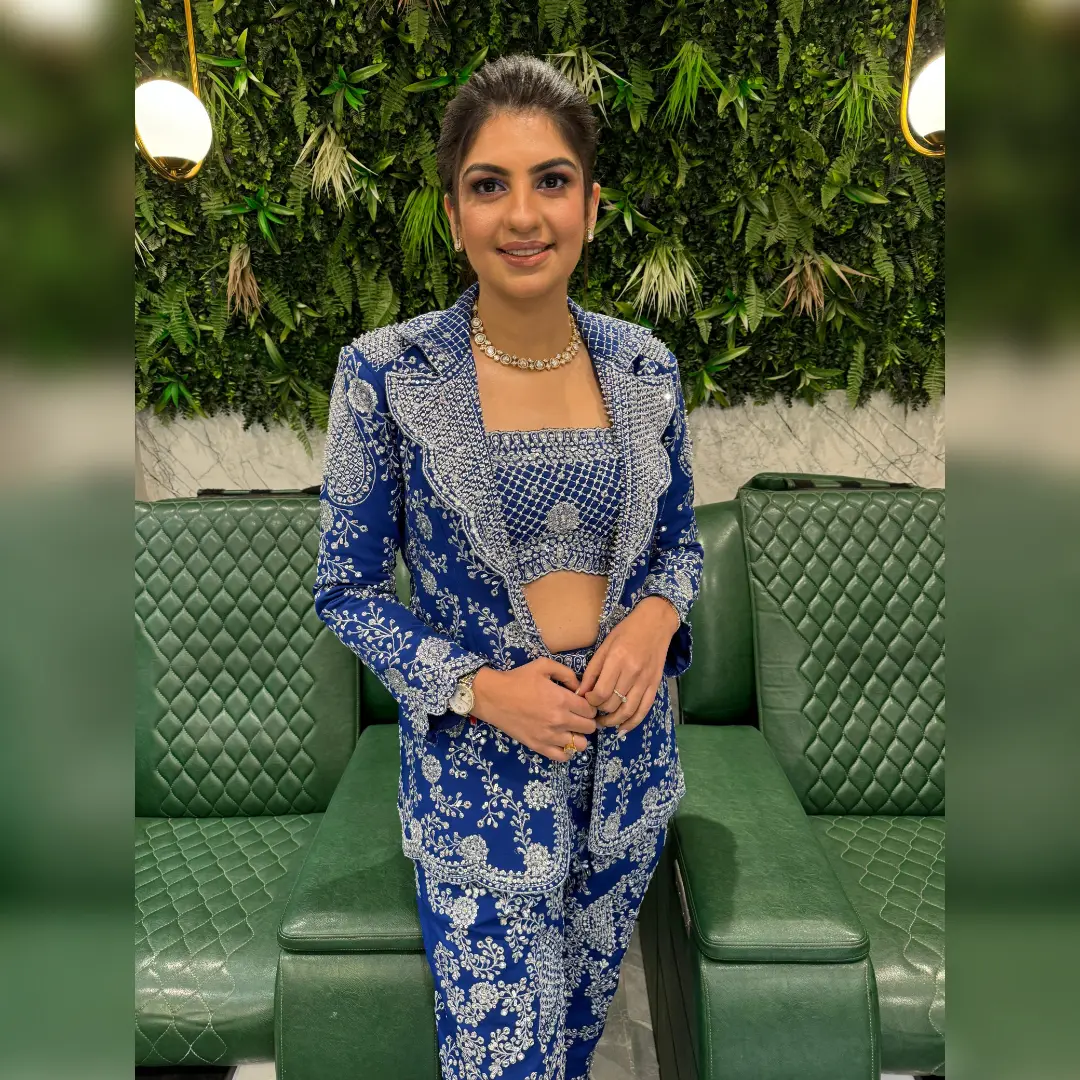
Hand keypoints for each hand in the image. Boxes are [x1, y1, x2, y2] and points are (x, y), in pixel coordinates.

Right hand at [471, 660, 598, 761]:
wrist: (493, 697)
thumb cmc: (518, 679)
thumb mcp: (543, 665)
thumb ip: (566, 673)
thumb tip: (580, 687)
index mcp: (562, 699)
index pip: (590, 710)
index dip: (589, 706)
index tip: (582, 704)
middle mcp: (559, 720)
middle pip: (589, 727)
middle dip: (587, 721)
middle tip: (577, 716)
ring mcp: (549, 736)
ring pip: (580, 744)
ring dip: (579, 736)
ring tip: (570, 729)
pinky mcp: (538, 746)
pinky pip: (563, 757)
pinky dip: (566, 750)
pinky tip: (561, 740)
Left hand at [575, 597, 678, 738]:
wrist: (656, 623)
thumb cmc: (626, 631)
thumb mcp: (605, 646)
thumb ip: (592, 671)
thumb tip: (580, 693)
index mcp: (618, 660)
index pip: (601, 692)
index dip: (591, 701)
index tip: (587, 699)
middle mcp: (633, 673)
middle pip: (613, 704)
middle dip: (599, 712)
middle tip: (592, 712)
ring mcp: (646, 681)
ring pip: (627, 711)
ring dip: (613, 722)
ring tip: (603, 722)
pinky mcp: (655, 686)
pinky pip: (643, 710)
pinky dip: (632, 723)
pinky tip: (622, 729)